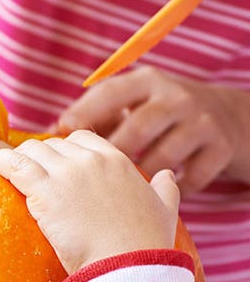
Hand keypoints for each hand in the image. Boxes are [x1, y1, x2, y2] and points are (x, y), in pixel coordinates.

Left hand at [0, 131, 179, 273]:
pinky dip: (1, 163)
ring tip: (8, 176)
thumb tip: (168, 176)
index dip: (64, 152)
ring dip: (17, 161)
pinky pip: (13, 165)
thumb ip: (166, 190)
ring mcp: (66, 173)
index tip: (54, 168)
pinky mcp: (44, 191)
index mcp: (116, 161)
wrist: (127, 266)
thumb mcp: (165, 210)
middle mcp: (90, 160)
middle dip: (38, 158)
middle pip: (51, 145)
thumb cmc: (146, 244)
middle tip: (27, 177)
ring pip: (30, 150)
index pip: (81, 139)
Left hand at [57, 66, 249, 194]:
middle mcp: (176, 99)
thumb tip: (51, 133)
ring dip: (138, 179)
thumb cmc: (160, 118)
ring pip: (161, 158)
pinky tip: (153, 199)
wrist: (231, 119)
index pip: (109, 94)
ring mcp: (201, 124)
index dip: (82, 114)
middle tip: (87, 178)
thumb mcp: (137, 104)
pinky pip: (190, 179)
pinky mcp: (220, 149)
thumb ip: (100, 115)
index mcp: (147, 82)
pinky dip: (170, 192)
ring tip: (117, 194)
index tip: (61, 134)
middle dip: (110, 156)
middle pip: (134, 128)